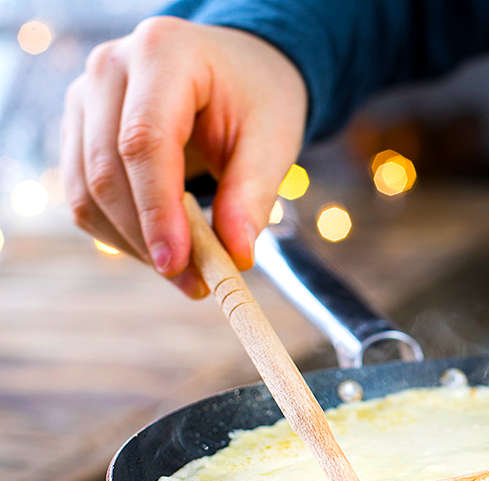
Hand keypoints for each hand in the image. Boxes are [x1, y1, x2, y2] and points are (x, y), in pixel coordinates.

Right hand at [61, 17, 307, 297]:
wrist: (237, 71)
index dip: (158, 210)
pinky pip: (84, 197)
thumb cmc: (256, 99)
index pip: (144, 141)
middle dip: (148, 237)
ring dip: (133, 243)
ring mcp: (84, 98)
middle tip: (196, 283)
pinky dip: (122, 234)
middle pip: (107, 170)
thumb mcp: (273, 139)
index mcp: (163, 53)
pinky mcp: (78, 131)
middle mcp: (109, 69)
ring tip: (189, 272)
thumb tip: (236, 256)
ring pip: (86, 191)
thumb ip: (253, 195)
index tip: (179, 264)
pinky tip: (165, 249)